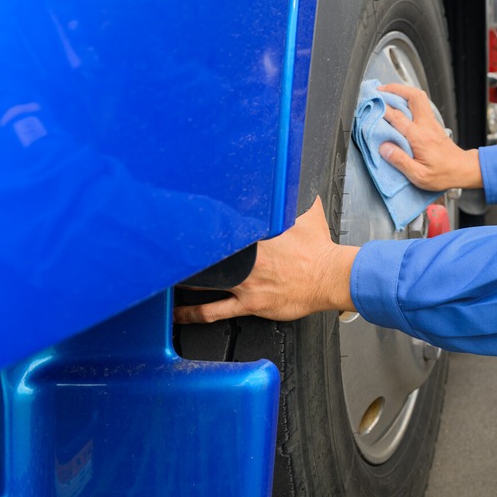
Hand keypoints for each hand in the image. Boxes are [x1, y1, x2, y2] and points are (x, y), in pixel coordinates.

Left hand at [174, 198, 357, 323]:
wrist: (332, 277)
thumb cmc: (320, 250)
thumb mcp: (308, 215)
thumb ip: (297, 199)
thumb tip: (298, 183)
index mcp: (257, 235)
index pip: (220, 227)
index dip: (199, 225)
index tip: (184, 221)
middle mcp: (246, 260)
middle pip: (206, 255)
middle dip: (185, 254)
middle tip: (165, 252)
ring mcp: (245, 283)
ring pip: (203, 283)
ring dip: (183, 281)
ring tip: (166, 279)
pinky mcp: (249, 304)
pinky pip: (213, 311)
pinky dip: (192, 313)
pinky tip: (179, 314)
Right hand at [378, 83, 482, 190]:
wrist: (463, 170)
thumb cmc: (443, 174)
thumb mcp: (419, 175)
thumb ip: (400, 161)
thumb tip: (384, 148)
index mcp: (420, 138)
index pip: (397, 117)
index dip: (382, 110)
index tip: (371, 106)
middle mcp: (426, 126)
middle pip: (413, 96)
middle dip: (395, 89)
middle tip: (380, 90)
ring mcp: (431, 123)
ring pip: (419, 97)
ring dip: (403, 91)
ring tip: (388, 92)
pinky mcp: (434, 124)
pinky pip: (422, 104)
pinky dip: (410, 98)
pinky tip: (402, 103)